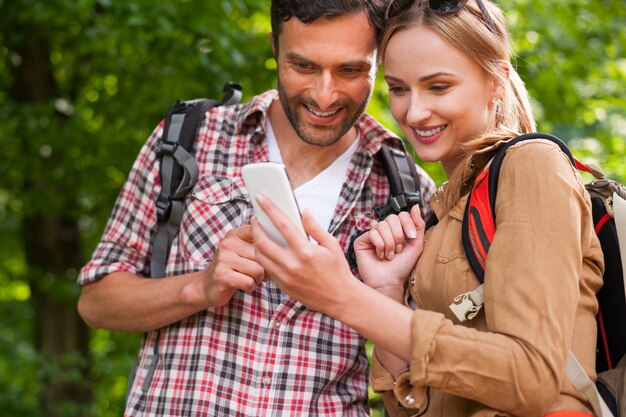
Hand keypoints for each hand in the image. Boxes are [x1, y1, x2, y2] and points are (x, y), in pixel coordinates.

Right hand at [202, 225, 265, 307]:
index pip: (258, 232)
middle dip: (265, 268)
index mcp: (234, 234)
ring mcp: (223, 259)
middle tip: (260, 273)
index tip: (268, 254)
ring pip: (257, 270)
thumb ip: (257, 244)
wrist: (207, 285)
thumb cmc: (233, 268)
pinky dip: (250, 287)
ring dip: (258, 278)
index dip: (269, 245)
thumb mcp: (242, 251)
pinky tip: (244, 285)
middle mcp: (227, 244)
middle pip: (261, 255)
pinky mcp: (222, 275)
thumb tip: (283, 243)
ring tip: (251, 278)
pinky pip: (249, 282)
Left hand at [251, 194, 356, 315]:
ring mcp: (286, 277)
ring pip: (260, 256)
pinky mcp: (283, 286)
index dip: (270, 209)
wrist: (340, 299)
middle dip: (255, 227)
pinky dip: (264, 258)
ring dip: (256, 243)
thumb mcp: (332, 245)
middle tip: (256, 219)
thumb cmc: (338, 270)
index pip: (282, 224)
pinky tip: (268, 251)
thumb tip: (304, 211)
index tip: (261, 198)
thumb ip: (315, 228)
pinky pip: (266, 269)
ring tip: (260, 235)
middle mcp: (293, 264)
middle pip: (263, 241)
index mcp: (306, 251)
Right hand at [353, 205, 424, 299]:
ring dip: (389, 243)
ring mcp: (372, 235)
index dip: (407, 224)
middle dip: (398, 236)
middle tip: (398, 250)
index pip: (402, 215)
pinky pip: (372, 233)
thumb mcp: (416, 245)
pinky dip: (379, 246)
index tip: (411, 237)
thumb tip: (416, 206)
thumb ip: (418, 225)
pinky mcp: (362, 240)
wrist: (390, 281)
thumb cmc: (401, 267)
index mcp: (397, 230)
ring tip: (389, 255)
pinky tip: (379, 255)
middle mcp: (384, 231)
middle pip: (392, 218)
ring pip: (382, 226)